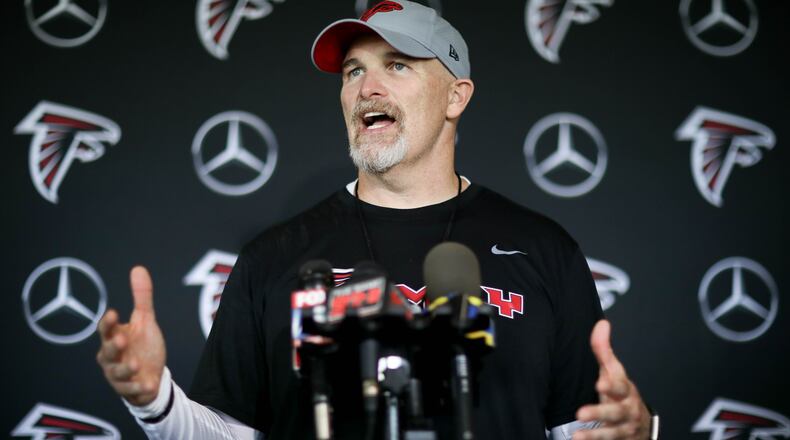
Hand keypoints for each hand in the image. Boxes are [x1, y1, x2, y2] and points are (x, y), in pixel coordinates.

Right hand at [96, 266, 165, 405]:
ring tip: (136, 364)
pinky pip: (131, 390)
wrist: (152, 374)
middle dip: (113, 346)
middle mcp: (111, 356)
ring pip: (116, 373)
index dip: (108, 323)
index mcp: (114, 337)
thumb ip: (142, 297)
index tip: (114, 313)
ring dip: (125, 368)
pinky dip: (139, 387)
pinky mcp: (128, 389)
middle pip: (107, 351)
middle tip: (123, 340)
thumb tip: (138, 268)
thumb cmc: (144, 345)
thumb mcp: (146, 320)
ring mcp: (118, 375)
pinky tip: (149, 383)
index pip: (106, 329)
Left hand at [573, 320, 650, 439]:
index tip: (600, 384)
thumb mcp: (614, 372)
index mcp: (624, 391)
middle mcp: (626, 410)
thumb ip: (604, 351)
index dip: (611, 385)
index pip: (620, 386)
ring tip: (577, 436)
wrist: (640, 424)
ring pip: (611, 433)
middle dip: (599, 412)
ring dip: (595, 435)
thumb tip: (602, 324)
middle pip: (614, 412)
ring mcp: (623, 429)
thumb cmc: (621, 393)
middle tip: (581, 413)